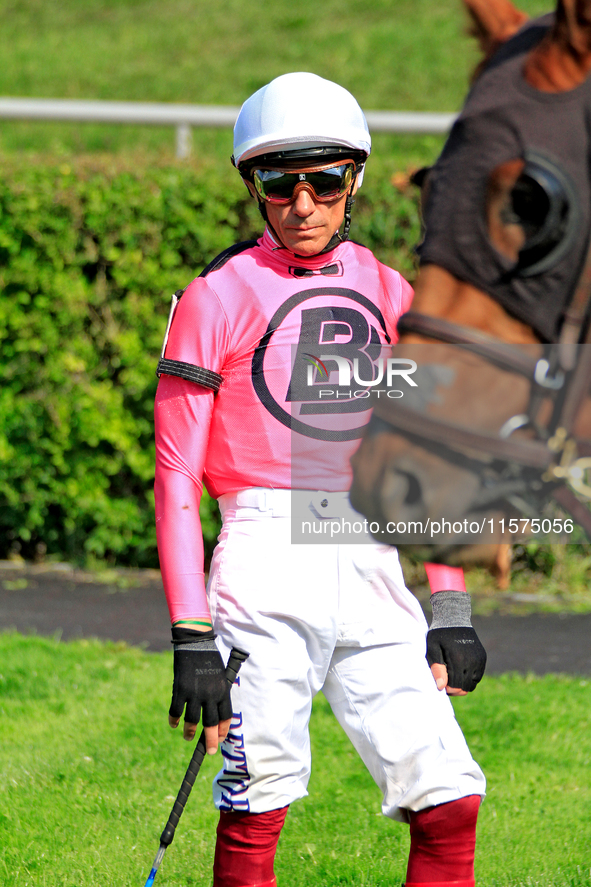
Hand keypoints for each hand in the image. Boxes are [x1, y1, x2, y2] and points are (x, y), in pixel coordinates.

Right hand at [169, 628, 232, 752]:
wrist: (195, 643)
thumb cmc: (209, 658)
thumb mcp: (220, 675)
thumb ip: (218, 692)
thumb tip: (215, 710)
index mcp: (222, 691)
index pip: (225, 716)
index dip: (223, 730)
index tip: (221, 738)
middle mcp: (210, 695)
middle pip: (211, 724)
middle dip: (211, 740)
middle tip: (210, 750)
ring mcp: (195, 693)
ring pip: (193, 721)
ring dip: (190, 732)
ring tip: (188, 737)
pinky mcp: (180, 690)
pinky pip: (176, 711)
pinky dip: (174, 720)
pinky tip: (173, 724)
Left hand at [427, 591, 486, 693]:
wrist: (454, 619)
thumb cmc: (439, 635)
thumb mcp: (433, 649)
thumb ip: (437, 668)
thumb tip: (441, 687)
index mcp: (458, 659)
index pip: (455, 686)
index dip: (447, 689)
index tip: (440, 684)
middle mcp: (471, 661)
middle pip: (464, 688)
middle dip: (454, 689)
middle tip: (445, 682)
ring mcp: (479, 660)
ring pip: (472, 685)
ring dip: (462, 685)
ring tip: (452, 677)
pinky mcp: (483, 658)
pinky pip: (478, 677)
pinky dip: (469, 679)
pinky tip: (460, 672)